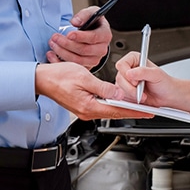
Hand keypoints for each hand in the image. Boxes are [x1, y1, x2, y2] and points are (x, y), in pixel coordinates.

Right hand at [35, 62, 150, 120]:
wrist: (42, 79)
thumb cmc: (59, 76)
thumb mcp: (84, 77)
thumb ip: (103, 87)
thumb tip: (119, 93)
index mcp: (89, 106)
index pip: (117, 110)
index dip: (134, 111)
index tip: (146, 112)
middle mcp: (87, 112)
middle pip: (115, 112)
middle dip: (132, 111)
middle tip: (147, 110)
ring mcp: (84, 110)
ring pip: (109, 110)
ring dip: (123, 107)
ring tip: (137, 105)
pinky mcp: (82, 106)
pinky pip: (101, 107)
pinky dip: (112, 104)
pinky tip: (118, 100)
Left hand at [46, 7, 111, 69]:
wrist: (93, 32)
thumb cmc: (93, 23)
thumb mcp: (91, 13)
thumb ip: (84, 15)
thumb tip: (75, 22)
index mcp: (105, 35)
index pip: (94, 37)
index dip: (80, 36)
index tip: (68, 34)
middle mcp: (101, 49)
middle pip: (84, 50)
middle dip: (67, 44)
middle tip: (55, 37)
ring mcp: (94, 60)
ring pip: (78, 60)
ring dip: (62, 53)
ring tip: (53, 44)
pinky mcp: (86, 66)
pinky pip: (72, 68)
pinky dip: (60, 62)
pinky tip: (51, 54)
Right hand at [115, 51, 189, 112]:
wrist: (167, 95)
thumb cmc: (164, 83)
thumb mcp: (156, 74)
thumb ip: (143, 72)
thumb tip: (130, 73)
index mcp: (134, 59)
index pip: (121, 65)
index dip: (127, 74)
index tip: (136, 81)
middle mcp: (128, 69)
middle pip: (119, 78)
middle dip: (130, 88)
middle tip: (141, 91)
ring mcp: (126, 81)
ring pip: (119, 89)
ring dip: (131, 95)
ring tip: (143, 95)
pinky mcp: (125, 92)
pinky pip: (121, 97)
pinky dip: (130, 100)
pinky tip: (139, 98)